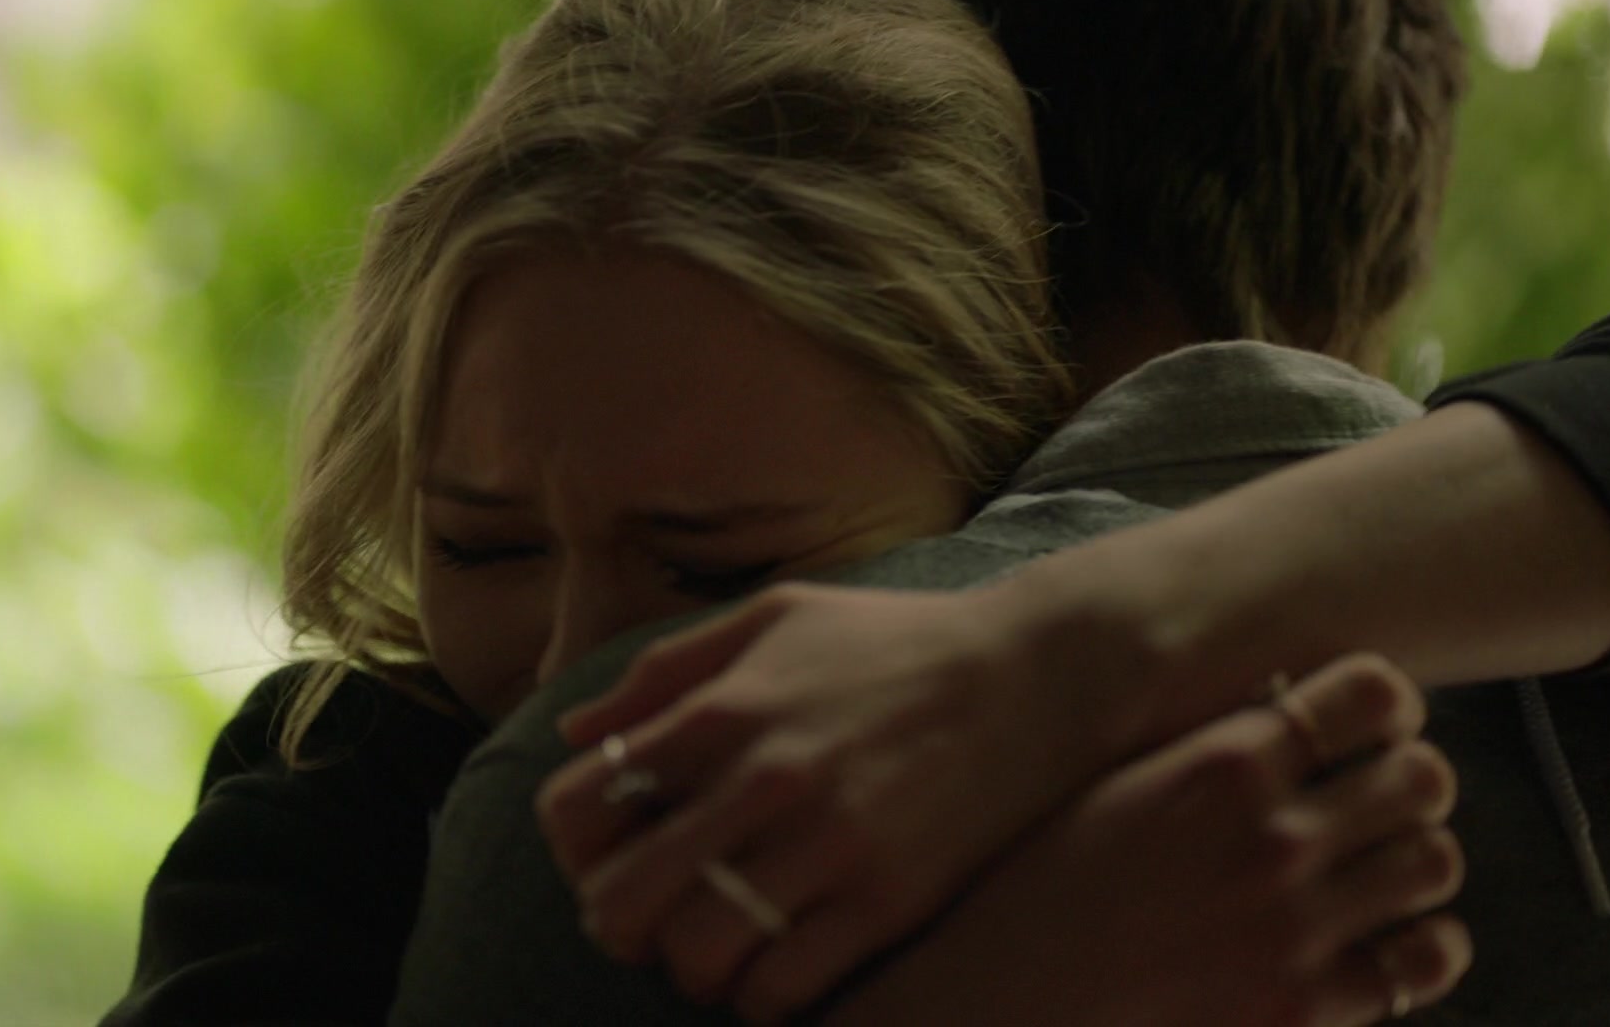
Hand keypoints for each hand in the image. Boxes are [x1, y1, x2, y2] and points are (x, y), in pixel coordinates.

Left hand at [537, 580, 1144, 1008]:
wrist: (1035, 675)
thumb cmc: (893, 642)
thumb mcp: (774, 618)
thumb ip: (667, 670)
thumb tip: (578, 733)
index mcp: (723, 708)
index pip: (579, 804)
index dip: (574, 845)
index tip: (608, 850)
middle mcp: (763, 778)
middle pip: (620, 901)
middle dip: (616, 924)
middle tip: (648, 921)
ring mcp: (826, 845)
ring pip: (697, 957)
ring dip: (691, 965)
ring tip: (719, 945)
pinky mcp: (886, 900)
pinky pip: (782, 987)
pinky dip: (762, 993)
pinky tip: (780, 964)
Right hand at [824, 654, 1469, 1026]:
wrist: (1001, 1000)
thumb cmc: (1034, 889)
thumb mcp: (1108, 786)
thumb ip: (1202, 746)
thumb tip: (1279, 707)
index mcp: (1222, 763)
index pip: (1373, 696)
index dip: (1385, 705)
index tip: (1372, 722)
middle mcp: (1273, 836)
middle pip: (1423, 777)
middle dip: (1406, 781)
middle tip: (1376, 797)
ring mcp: (1296, 925)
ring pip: (1436, 861)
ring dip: (1413, 856)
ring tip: (1376, 866)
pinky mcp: (1305, 1006)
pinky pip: (1424, 959)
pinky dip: (1421, 944)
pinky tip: (1384, 938)